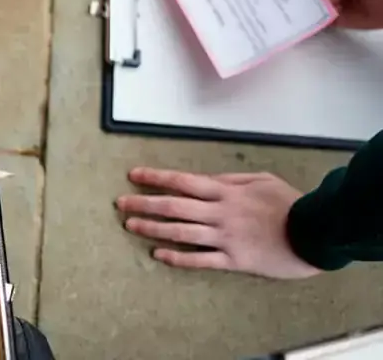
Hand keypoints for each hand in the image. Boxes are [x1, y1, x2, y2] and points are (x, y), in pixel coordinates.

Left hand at [116, 168, 321, 278]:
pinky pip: (200, 259)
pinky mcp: (233, 260)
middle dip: (144, 202)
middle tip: (120, 203)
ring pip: (180, 232)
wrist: (315, 233)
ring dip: (152, 228)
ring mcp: (225, 237)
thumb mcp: (261, 180)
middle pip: (173, 206)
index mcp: (226, 191)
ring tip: (130, 225)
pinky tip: (158, 254)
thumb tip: (204, 180)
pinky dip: (177, 257)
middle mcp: (220, 213)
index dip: (156, 177)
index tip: (134, 175)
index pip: (182, 181)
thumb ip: (230, 179)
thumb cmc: (289, 204)